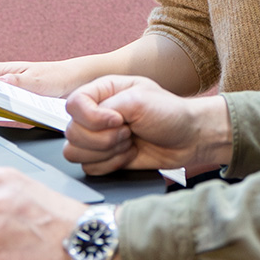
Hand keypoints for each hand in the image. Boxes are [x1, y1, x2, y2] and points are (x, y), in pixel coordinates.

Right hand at [63, 75, 231, 175]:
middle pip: (72, 132)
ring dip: (106, 152)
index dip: (92, 117)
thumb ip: (110, 106)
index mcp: (102, 91)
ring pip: (75, 152)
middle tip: (128, 131)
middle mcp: (96, 113)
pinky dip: (111, 165)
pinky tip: (129, 154)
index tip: (118, 120)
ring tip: (128, 142)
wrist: (187, 139)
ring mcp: (98, 137)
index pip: (73, 104)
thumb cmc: (169, 113)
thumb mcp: (141, 99)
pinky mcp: (103, 158)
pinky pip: (88, 169)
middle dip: (104, 138)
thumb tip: (91, 121)